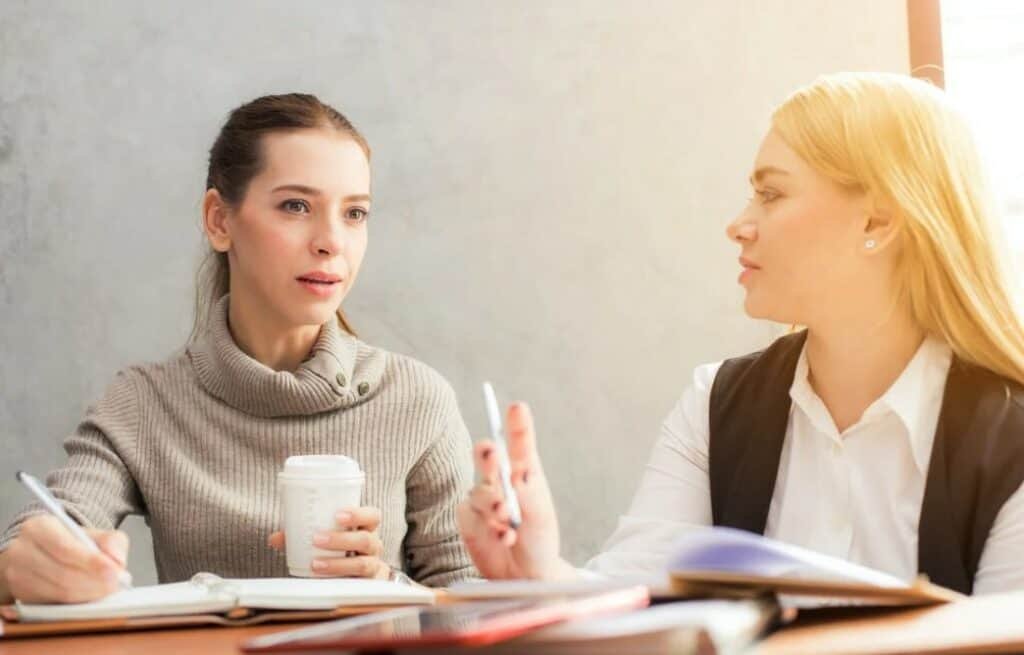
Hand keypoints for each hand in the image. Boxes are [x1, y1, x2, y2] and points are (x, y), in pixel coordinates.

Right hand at [1, 514, 129, 602]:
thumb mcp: (93, 533)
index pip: (65, 548)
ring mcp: (18, 575)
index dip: (91, 562)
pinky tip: (91, 597)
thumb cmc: (70, 543)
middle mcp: (22, 550)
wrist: (44, 552)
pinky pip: (53, 604)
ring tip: (107, 590)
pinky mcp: (22, 595)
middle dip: (94, 582)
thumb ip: (111, 542)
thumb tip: (117, 561)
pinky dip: (77, 603)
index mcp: (39, 528)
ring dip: (88, 594)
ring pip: (58, 592)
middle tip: (115, 584)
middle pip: (62, 574)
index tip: (114, 571)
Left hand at [268, 506, 390, 579]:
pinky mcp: (368, 586)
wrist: (358, 578)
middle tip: (317, 539)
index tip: (338, 515)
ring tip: (316, 563)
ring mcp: (373, 566)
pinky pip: (360, 585)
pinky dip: (342, 582)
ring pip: (362, 564)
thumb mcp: (327, 539)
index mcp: (366, 529)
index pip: (372, 516)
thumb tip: (276, 538)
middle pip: (365, 540)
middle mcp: (373, 546)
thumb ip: (302, 536)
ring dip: (338, 563)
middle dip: (341, 539)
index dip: (358, 514)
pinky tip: (325, 581)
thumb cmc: (342, 551)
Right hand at [456, 402, 576, 580]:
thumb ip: (528, 492)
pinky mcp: (468, 518)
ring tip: (508, 522)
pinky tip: (504, 537)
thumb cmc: (539, 540)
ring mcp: (482, 498)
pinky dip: (490, 527)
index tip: (517, 408)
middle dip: (488, 455)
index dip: (518, 426)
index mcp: (525, 473)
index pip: (520, 445)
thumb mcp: (540, 515)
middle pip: (487, 457)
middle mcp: (501, 480)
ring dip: (494, 505)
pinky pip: (472, 515)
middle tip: (492, 455)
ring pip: (480, 492)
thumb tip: (516, 471)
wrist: (525, 575)